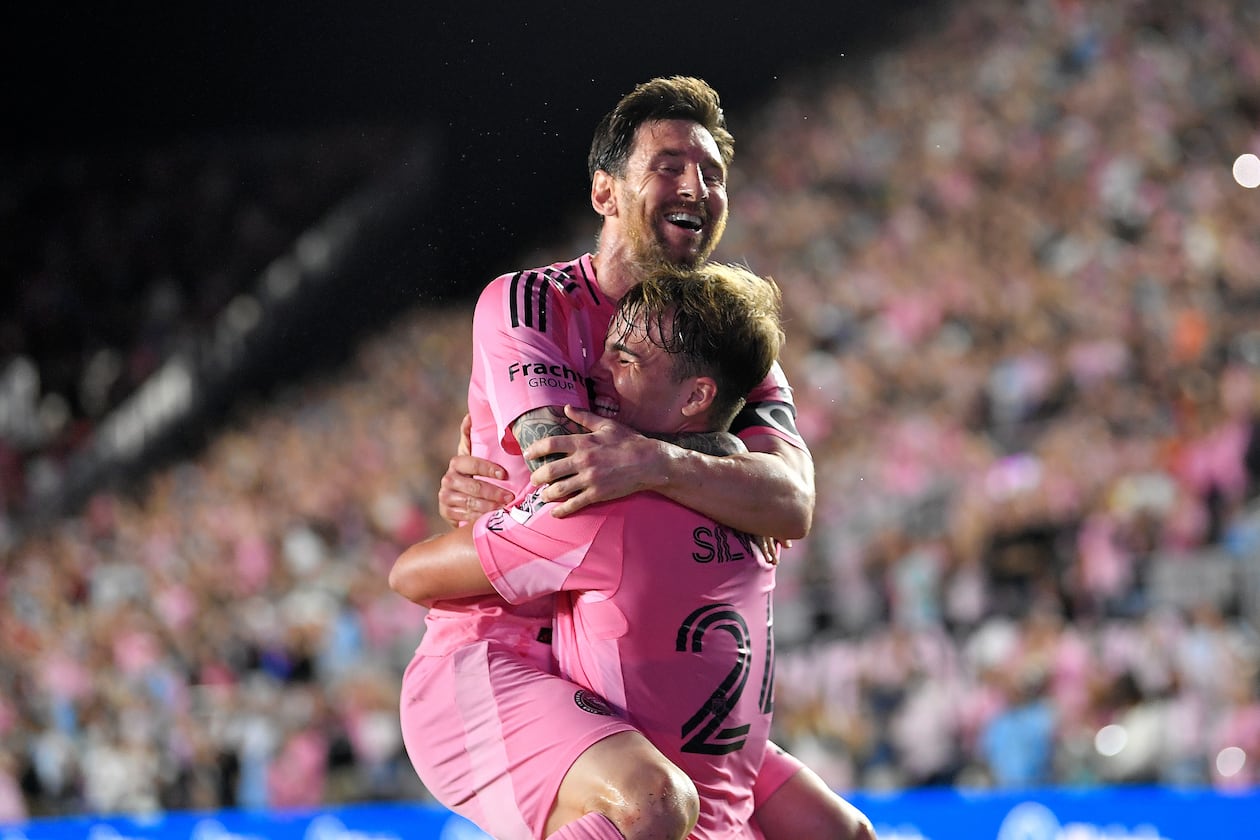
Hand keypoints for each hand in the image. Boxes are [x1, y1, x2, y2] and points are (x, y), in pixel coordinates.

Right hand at [438, 415, 512, 525]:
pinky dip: (481, 517)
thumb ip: (470, 437)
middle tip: (510, 496)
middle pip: (473, 486)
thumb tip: (469, 416)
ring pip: (471, 503)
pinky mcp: (446, 512)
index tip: (504, 474)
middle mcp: (448, 480)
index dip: (487, 468)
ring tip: (505, 508)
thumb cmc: (471, 473)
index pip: (471, 464)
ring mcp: (446, 497)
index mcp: (456, 463)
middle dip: (494, 492)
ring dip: (490, 506)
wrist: (456, 498)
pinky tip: (493, 517)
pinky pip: (466, 516)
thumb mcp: (471, 455)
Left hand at [524, 405, 667, 517]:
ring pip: (559, 490)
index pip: (551, 444)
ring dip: (546, 494)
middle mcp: (583, 461)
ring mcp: (590, 479)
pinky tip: (555, 512)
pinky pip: (575, 504)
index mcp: (584, 442)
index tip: (527, 454)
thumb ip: (584, 417)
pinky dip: (562, 510)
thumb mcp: (607, 425)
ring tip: (543, 495)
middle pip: (549, 470)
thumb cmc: (629, 441)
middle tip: (533, 480)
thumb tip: (566, 408)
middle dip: (537, 477)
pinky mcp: (598, 494)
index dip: (535, 449)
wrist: (649, 462)